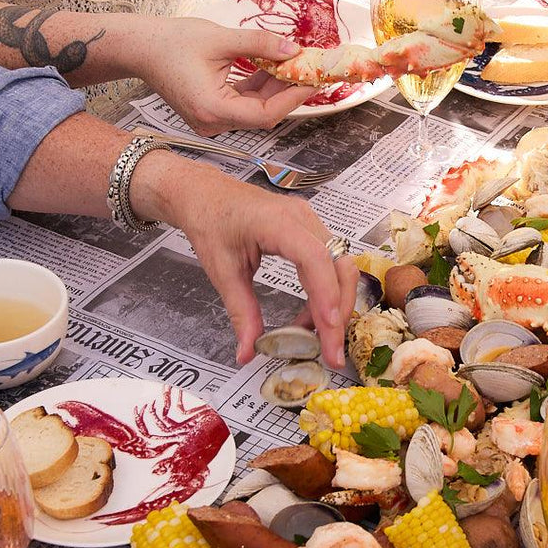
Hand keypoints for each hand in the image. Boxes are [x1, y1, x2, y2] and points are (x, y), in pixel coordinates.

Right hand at [131, 18, 314, 134]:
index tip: (311, 82)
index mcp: (211, 109)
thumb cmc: (170, 44)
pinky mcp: (211, 112)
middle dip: (286, 92)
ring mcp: (211, 120)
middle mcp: (211, 122)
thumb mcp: (221, 39)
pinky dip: (258, 88)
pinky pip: (242, 104)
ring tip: (292, 65)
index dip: (292, 99)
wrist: (143, 49)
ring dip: (274, 88)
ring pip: (254, 110)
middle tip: (308, 71)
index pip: (264, 114)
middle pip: (262, 114)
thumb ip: (260, 44)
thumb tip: (291, 50)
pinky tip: (271, 68)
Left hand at [146, 159, 354, 365]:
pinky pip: (329, 264)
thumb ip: (241, 312)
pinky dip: (326, 293)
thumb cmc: (211, 222)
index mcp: (278, 222)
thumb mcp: (222, 271)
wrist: (206, 194)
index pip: (315, 258)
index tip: (329, 329)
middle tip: (331, 351)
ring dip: (336, 304)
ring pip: (341, 266)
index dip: (326, 295)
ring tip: (318, 339)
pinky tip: (310, 317)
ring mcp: (310, 222)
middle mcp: (303, 218)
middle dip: (339, 310)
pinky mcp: (310, 231)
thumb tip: (247, 352)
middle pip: (339, 265)